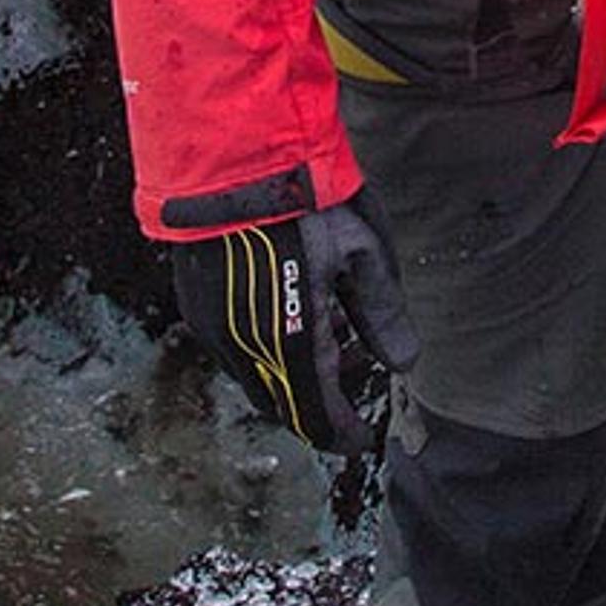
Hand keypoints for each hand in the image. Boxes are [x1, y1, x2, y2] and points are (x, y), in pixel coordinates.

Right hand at [171, 194, 414, 458]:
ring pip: (257, 382)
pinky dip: (267, 351)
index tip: (363, 437)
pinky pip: (235, 355)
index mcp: (291, 344)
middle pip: (285, 408)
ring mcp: (216, 334)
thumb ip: (383, 315)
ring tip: (332, 330)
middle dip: (321, 403)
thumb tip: (407, 364)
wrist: (227, 167)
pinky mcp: (198, 312)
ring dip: (293, 375)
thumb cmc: (300, 205)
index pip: (319, 419)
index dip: (344, 435)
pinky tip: (292, 309)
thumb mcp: (359, 254)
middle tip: (355, 370)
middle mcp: (246, 351)